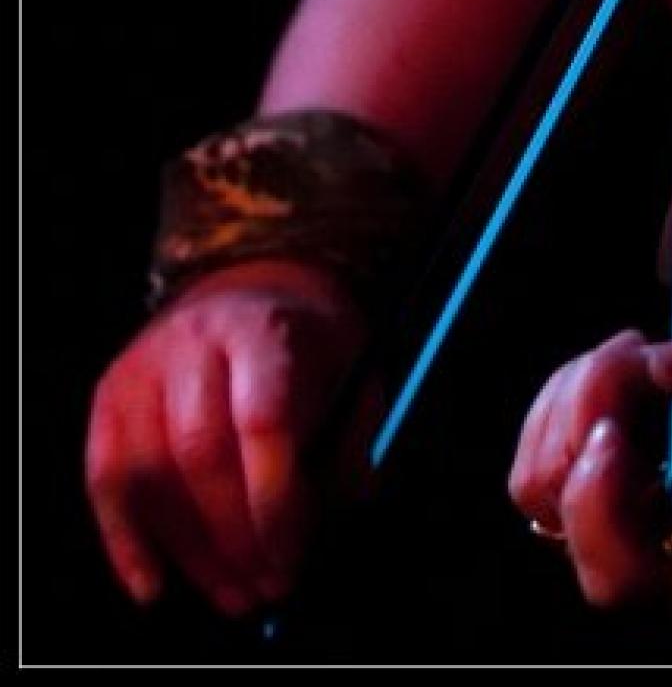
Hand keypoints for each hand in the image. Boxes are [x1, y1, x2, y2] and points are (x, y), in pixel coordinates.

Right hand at [85, 258, 372, 616]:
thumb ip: (351, 446)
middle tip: (266, 588)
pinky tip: (156, 583)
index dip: (275, 500)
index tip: (294, 555)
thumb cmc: (308, 347)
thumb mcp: (354, 374)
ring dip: (189, 551)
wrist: (250, 291)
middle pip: (198, 452)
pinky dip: (127, 540)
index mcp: (264, 329)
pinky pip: (105, 478)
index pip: (261, 420)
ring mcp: (144, 365)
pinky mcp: (110, 393)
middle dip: (234, 537)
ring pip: (147, 472)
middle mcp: (195, 340)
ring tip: (232, 593)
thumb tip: (333, 523)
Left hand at [508, 305, 671, 609]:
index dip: (595, 469)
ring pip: (544, 481)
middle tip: (631, 354)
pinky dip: (571, 400)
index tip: (629, 378)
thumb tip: (660, 363)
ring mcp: (640, 521)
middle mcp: (665, 552)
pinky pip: (560, 456)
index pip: (616, 551)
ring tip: (630, 356)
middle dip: (576, 412)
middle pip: (557, 510)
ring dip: (568, 401)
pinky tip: (620, 366)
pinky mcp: (630, 486)